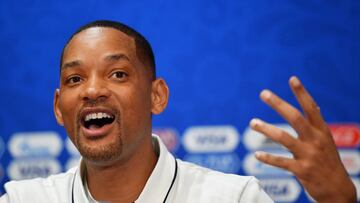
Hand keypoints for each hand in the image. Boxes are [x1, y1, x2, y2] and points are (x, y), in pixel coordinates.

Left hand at [250, 76, 356, 202]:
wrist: (338, 190)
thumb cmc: (328, 162)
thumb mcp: (326, 141)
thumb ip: (316, 125)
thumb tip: (313, 106)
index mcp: (322, 131)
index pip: (311, 108)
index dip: (302, 93)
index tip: (292, 78)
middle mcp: (315, 140)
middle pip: (295, 117)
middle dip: (278, 104)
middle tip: (264, 93)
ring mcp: (309, 155)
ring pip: (283, 138)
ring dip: (266, 129)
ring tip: (252, 122)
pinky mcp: (302, 170)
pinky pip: (281, 162)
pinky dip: (268, 158)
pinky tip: (256, 155)